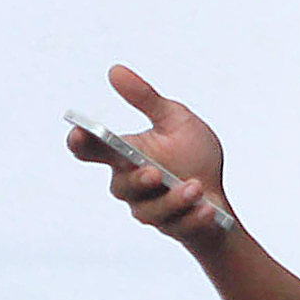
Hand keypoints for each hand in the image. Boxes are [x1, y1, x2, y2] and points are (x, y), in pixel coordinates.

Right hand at [70, 63, 235, 246]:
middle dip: (137, 180)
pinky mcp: (173, 228)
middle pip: (120, 187)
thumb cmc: (192, 155)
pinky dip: (194, 217)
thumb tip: (115, 70)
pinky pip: (177, 227)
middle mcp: (132, 183)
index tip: (80, 133)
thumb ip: (146, 99)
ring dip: (173, 199)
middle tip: (154, 172)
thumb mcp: (175, 120)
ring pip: (149, 211)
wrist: (219, 196)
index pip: (92, 150)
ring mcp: (150, 209)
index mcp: (127, 154)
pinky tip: (207, 209)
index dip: (81, 143)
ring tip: (194, 187)